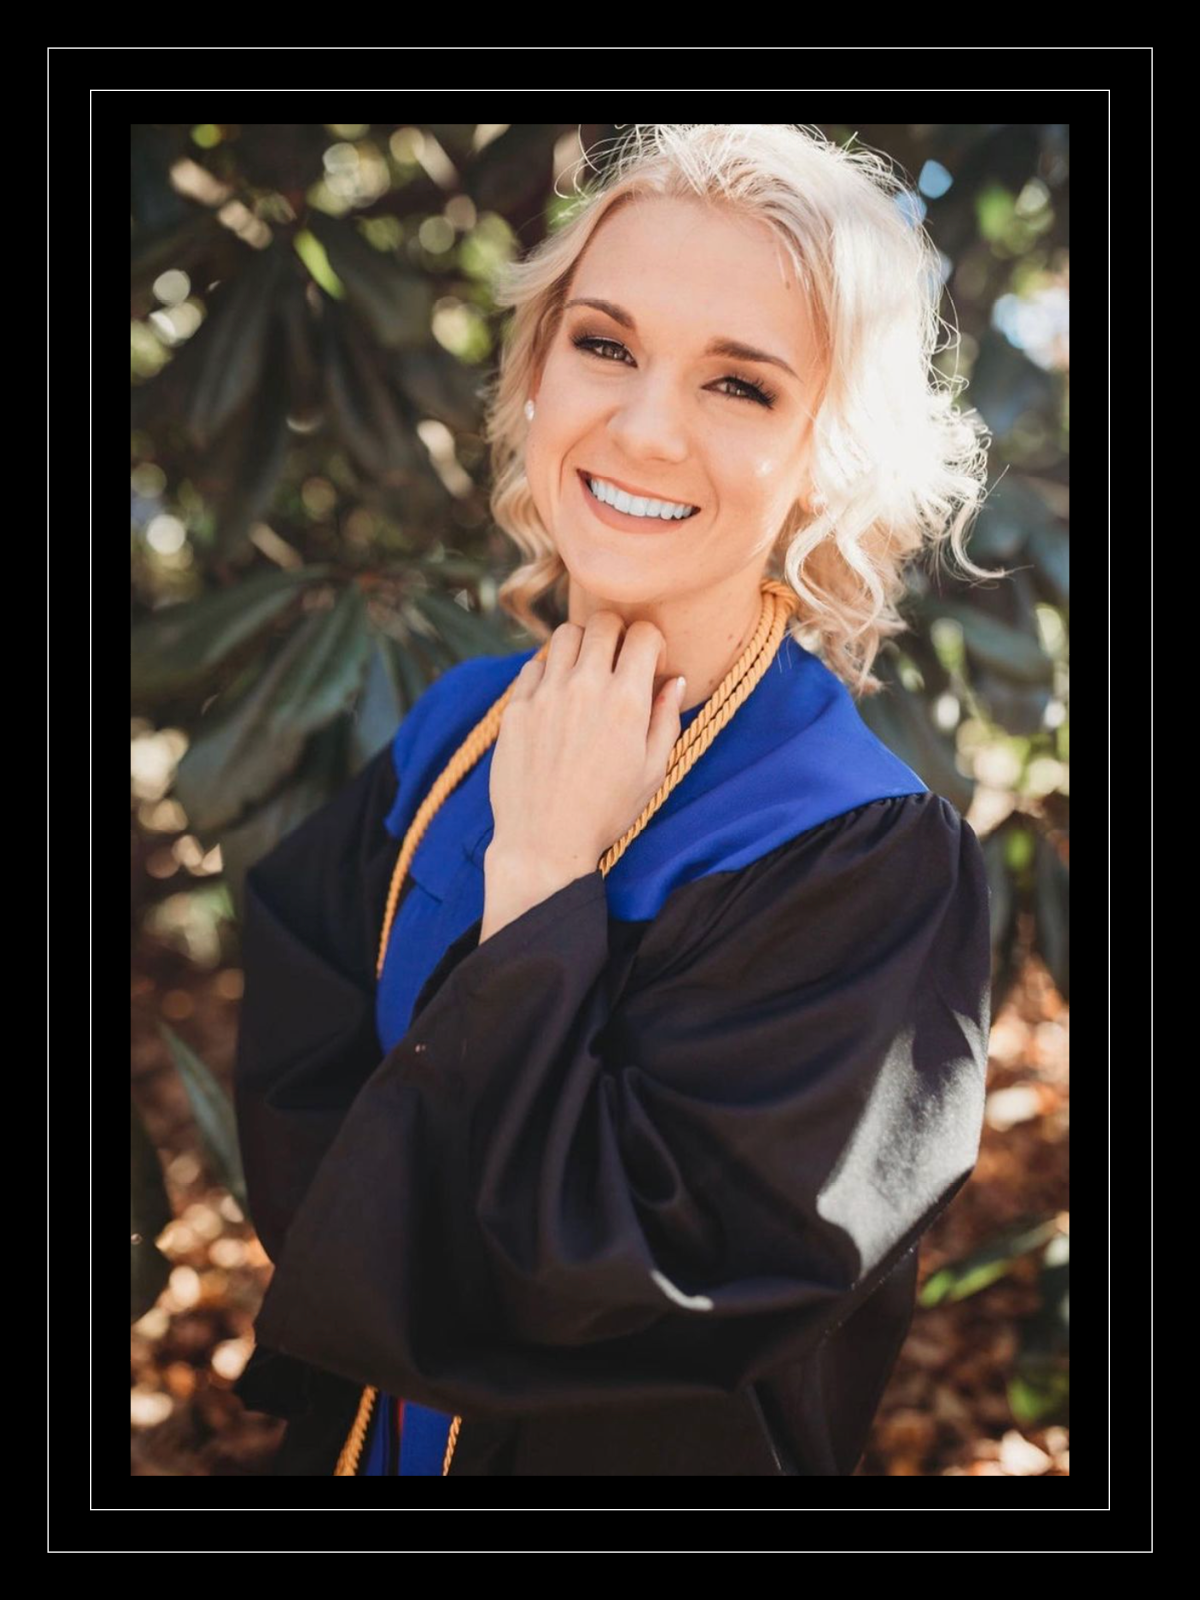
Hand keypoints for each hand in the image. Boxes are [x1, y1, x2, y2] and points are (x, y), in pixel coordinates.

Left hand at [487, 613, 684, 878]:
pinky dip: (550, 671)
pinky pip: (534, 665)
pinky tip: (556, 697)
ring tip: (585, 673)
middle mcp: (586, 688)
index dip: (652, 642)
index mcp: (627, 702)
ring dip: (582, 645)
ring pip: (566, 634)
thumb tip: (675, 680)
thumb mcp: (652, 771)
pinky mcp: (516, 707)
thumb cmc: (606, 811)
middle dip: (618, 633)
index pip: (643, 633)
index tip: (649, 663)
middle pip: (603, 622)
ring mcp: (546, 694)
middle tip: (617, 661)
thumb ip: (666, 719)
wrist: (544, 841)